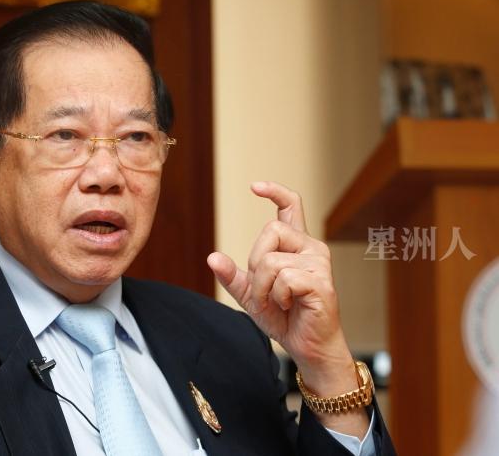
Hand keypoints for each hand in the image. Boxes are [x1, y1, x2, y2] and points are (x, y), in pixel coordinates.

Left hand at [207, 181, 353, 388]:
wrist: (307, 347)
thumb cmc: (284, 317)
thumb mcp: (251, 294)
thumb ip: (233, 275)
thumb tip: (212, 257)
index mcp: (296, 245)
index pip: (291, 206)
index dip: (275, 192)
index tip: (255, 187)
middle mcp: (311, 247)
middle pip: (269, 232)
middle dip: (255, 263)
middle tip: (264, 290)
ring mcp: (318, 263)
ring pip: (272, 259)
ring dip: (263, 287)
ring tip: (275, 302)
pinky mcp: (321, 282)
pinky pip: (283, 278)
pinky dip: (276, 296)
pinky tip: (288, 305)